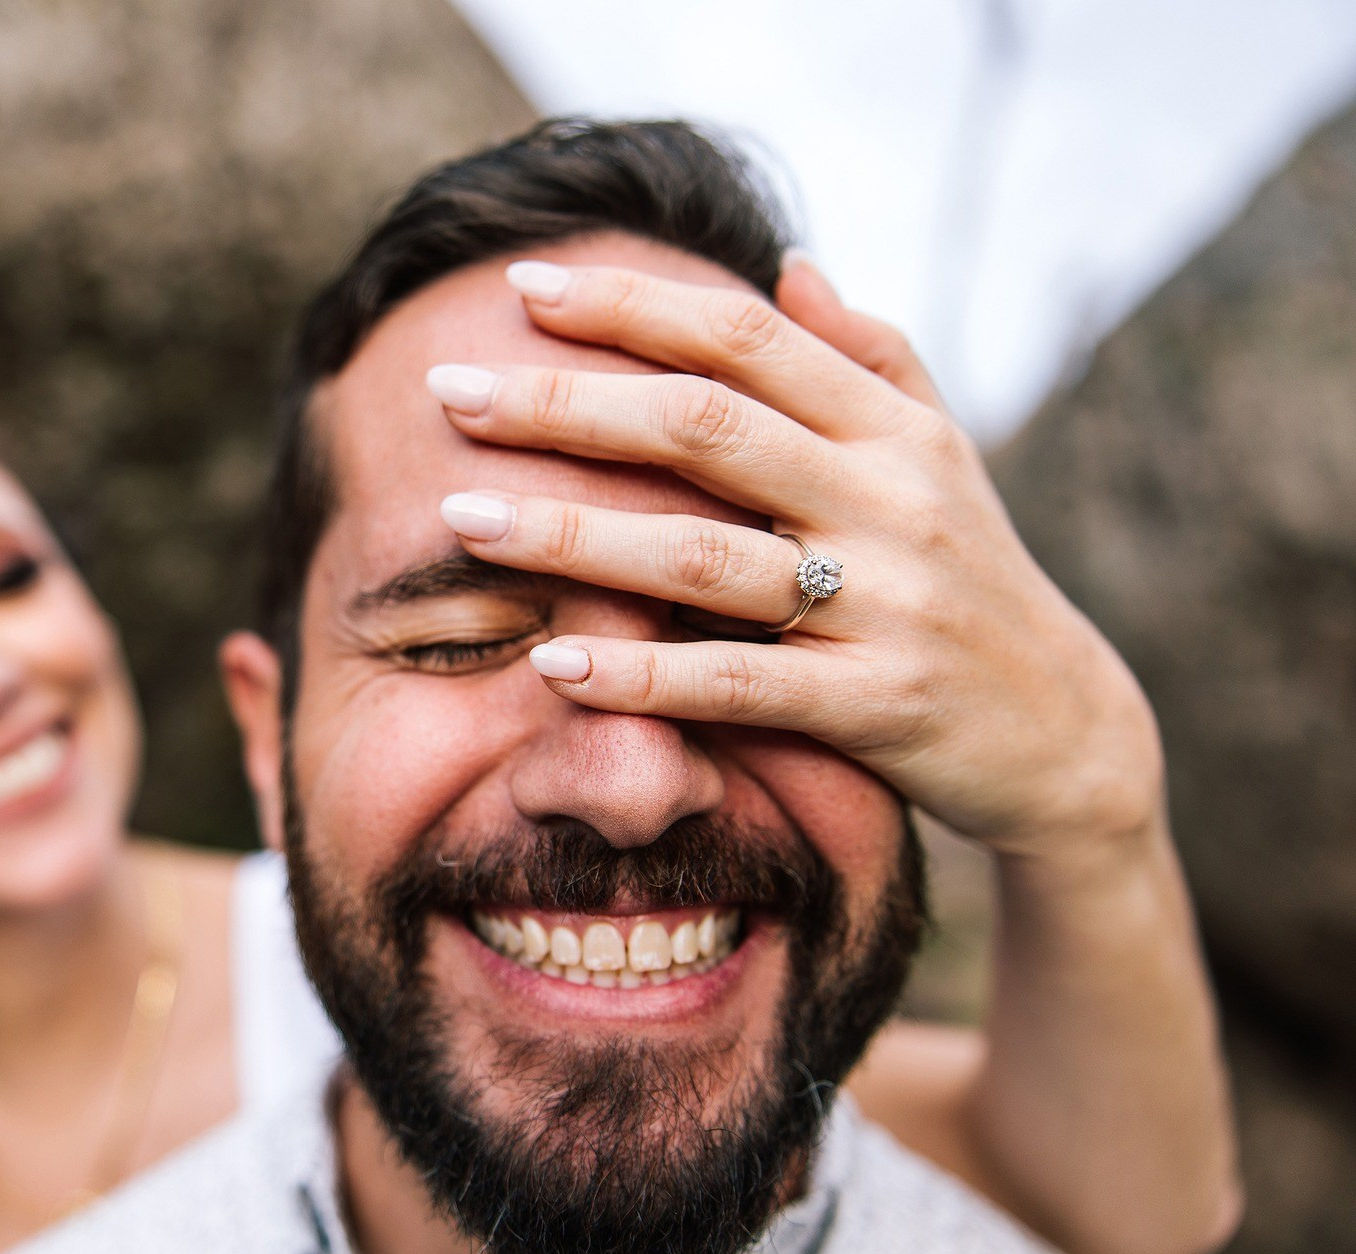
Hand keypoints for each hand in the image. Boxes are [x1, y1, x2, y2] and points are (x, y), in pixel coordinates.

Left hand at [428, 256, 1163, 857]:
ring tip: (461, 522)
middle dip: (566, 403)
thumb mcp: (939, 455)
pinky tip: (551, 660)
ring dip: (573, 536)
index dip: (629, 306)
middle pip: (704, 428)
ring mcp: (886, 603)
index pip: (743, 339)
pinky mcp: (878, 704)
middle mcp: (889, 499)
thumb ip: (867, 356)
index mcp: (891, 427)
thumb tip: (787, 261)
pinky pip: (740, 683)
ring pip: (705, 557)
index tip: (521, 285)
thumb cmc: (971, 579)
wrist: (1065, 732)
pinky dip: (643, 674)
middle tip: (449, 387)